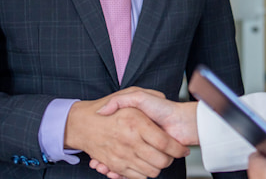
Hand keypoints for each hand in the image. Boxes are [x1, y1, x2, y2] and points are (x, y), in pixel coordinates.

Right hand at [64, 89, 188, 178]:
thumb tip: (160, 100)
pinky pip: (136, 176)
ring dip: (158, 167)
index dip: (177, 148)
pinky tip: (143, 163)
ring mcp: (123, 155)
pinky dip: (142, 173)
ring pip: (151, 170)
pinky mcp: (117, 165)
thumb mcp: (131, 94)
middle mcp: (130, 141)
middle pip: (161, 160)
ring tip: (159, 158)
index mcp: (137, 122)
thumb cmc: (112, 109)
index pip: (164, 142)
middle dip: (170, 159)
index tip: (182, 148)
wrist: (83, 123)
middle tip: (172, 153)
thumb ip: (144, 96)